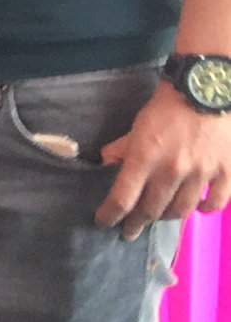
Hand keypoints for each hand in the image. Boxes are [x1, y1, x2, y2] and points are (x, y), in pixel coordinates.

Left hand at [97, 85, 230, 233]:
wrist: (206, 90)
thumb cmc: (167, 106)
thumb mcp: (137, 125)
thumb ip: (122, 147)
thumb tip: (105, 162)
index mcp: (144, 158)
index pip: (122, 198)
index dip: (110, 215)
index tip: (103, 222)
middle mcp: (172, 171)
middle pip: (151, 209)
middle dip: (136, 223)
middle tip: (128, 232)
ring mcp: (201, 174)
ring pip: (180, 209)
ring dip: (165, 218)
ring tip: (157, 220)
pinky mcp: (225, 172)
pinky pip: (215, 201)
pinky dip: (204, 209)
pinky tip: (197, 210)